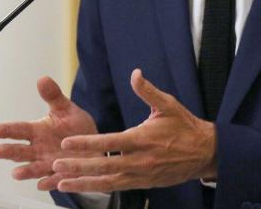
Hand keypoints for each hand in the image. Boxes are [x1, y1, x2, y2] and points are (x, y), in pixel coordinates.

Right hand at [0, 76, 99, 190]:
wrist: (93, 145)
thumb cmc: (75, 127)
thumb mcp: (66, 109)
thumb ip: (53, 96)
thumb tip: (42, 79)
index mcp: (38, 131)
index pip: (19, 130)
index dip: (6, 130)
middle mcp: (39, 149)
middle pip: (21, 151)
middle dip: (9, 151)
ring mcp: (48, 163)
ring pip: (33, 169)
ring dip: (25, 171)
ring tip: (17, 173)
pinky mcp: (60, 175)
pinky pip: (53, 180)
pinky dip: (48, 182)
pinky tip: (43, 183)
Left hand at [51, 69, 216, 192]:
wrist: (204, 152)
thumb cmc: (185, 126)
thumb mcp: (168, 104)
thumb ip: (148, 91)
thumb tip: (135, 74)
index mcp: (143, 138)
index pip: (109, 142)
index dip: (87, 143)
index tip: (67, 143)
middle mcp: (140, 159)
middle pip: (104, 165)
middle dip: (78, 166)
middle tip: (56, 164)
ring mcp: (141, 174)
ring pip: (107, 181)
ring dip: (83, 182)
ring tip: (61, 182)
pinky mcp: (143, 183)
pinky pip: (117, 187)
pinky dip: (99, 188)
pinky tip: (84, 188)